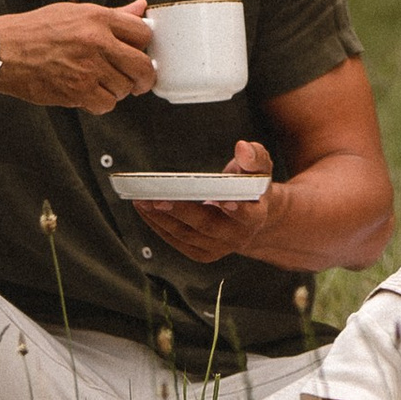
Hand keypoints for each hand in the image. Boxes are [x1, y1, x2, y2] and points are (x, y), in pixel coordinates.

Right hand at [0, 1, 158, 110]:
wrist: (2, 50)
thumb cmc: (36, 30)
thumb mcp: (75, 12)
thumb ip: (113, 14)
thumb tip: (141, 7)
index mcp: (98, 18)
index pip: (144, 32)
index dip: (144, 45)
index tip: (139, 52)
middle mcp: (97, 41)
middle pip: (142, 65)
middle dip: (144, 76)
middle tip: (138, 79)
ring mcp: (88, 68)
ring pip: (125, 88)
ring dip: (118, 89)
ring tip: (102, 82)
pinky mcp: (77, 91)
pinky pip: (106, 104)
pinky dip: (101, 103)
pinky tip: (90, 93)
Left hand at [141, 137, 277, 267]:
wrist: (251, 214)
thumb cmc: (250, 185)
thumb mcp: (259, 167)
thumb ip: (254, 157)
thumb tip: (242, 147)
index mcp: (255, 216)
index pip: (247, 215)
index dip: (235, 209)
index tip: (222, 199)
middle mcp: (237, 237)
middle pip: (207, 226)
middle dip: (181, 211)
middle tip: (158, 198)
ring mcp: (218, 248)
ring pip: (186, 235)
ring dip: (161, 218)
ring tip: (141, 200)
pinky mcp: (200, 252)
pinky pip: (176, 240)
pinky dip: (158, 224)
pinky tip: (144, 208)